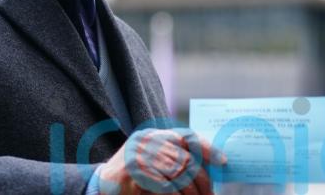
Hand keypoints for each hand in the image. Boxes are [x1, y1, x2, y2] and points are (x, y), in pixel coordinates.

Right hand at [97, 128, 225, 193]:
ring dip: (192, 193)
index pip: (185, 135)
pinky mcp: (134, 172)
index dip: (206, 147)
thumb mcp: (151, 161)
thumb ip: (173, 159)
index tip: (223, 161)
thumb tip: (208, 170)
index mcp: (153, 135)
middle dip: (203, 182)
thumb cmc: (131, 178)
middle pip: (186, 159)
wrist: (101, 187)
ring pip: (179, 174)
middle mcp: (147, 141)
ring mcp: (139, 154)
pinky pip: (166, 187)